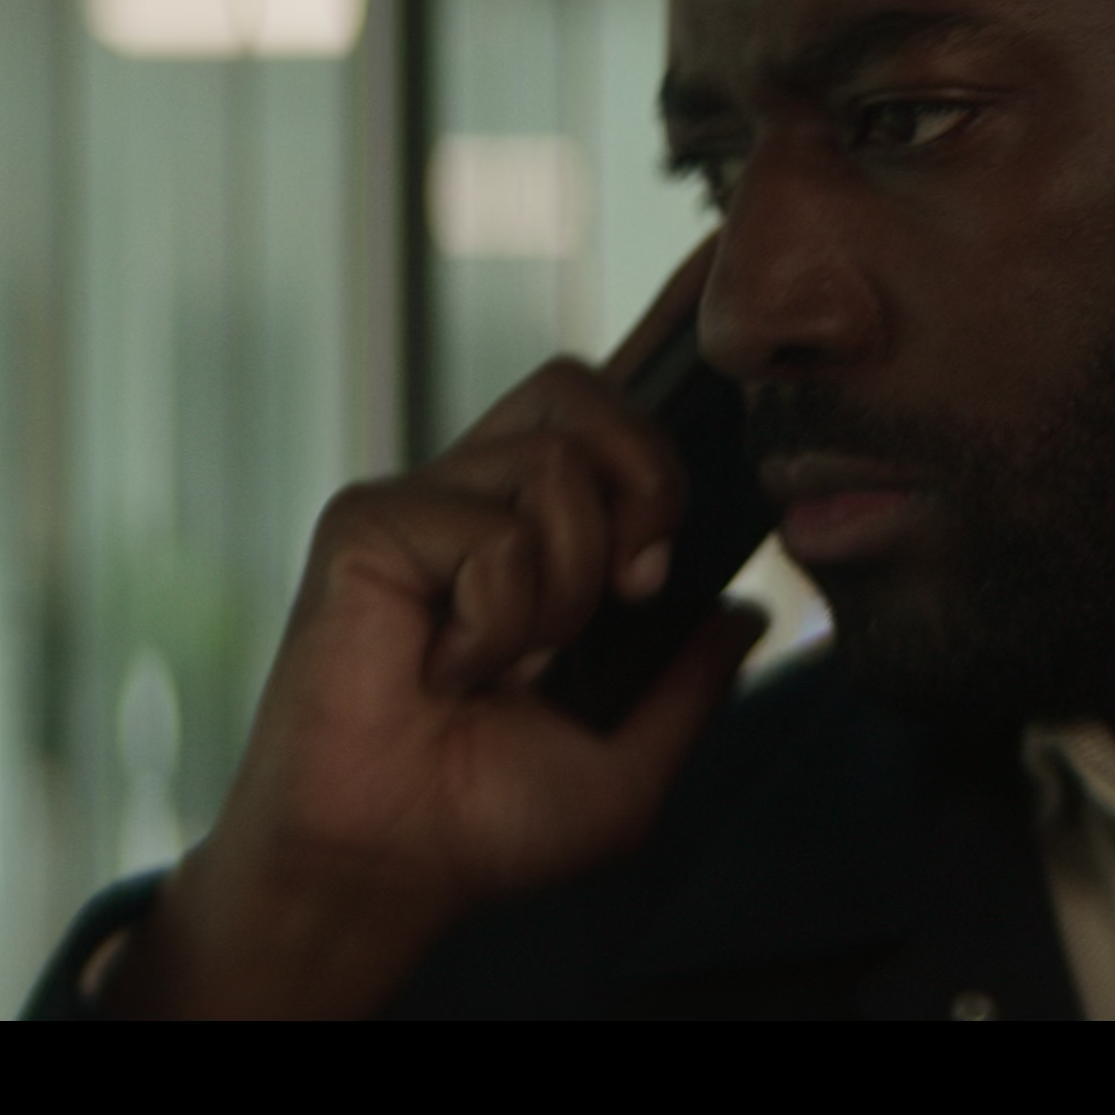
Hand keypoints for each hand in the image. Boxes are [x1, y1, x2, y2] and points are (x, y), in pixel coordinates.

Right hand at [105, 241, 764, 1017]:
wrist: (382, 867)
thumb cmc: (480, 822)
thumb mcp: (628, 769)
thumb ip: (691, 685)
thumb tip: (748, 611)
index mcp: (536, 535)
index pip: (606, 405)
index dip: (660, 323)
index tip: (717, 247)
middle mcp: (477, 498)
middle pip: (589, 393)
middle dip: (645, 487)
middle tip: (625, 594)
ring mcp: (419, 502)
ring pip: (556, 468)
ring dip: (564, 592)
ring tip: (502, 666)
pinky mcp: (366, 521)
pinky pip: (489, 530)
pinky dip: (497, 619)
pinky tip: (445, 668)